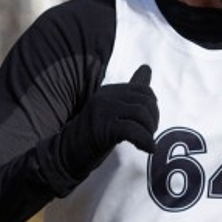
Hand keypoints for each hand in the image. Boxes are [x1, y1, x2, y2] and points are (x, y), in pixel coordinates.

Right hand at [43, 64, 158, 192]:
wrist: (68, 153)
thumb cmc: (93, 134)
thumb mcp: (112, 109)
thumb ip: (130, 93)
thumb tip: (147, 68)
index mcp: (110, 91)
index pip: (144, 90)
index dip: (153, 109)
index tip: (149, 125)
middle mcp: (106, 96)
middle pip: (145, 101)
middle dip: (153, 120)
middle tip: (148, 135)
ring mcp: (104, 110)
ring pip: (141, 113)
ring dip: (149, 131)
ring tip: (146, 142)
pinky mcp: (103, 127)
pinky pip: (133, 130)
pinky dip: (145, 140)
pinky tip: (148, 149)